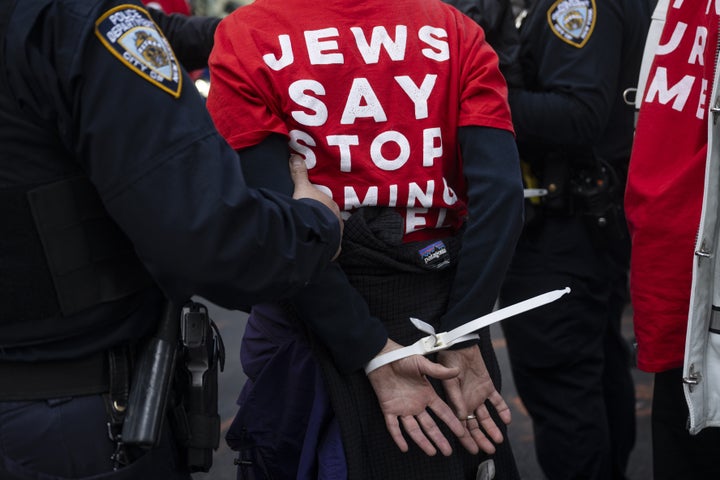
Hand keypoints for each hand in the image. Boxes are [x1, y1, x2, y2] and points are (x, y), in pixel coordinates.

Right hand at [289, 154, 342, 258]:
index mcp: (331, 204)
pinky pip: (329, 247)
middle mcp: (337, 219)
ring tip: (311, 236)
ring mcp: (336, 234)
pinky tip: (315, 248)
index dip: (317, 205)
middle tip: (309, 222)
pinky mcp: (333, 248)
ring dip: (322, 233)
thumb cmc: (309, 207)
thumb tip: (295, 156)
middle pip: (328, 218)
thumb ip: (298, 173)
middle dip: (321, 219)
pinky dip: (323, 247)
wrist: (313, 229)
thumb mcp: (301, 188)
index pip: (325, 204)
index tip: (310, 208)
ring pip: (330, 232)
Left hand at [366, 339, 466, 456]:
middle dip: (439, 439)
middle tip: (448, 452)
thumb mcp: (421, 364)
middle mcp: (416, 405)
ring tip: (432, 452)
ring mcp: (402, 408)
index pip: (443, 412)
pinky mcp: (388, 409)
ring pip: (414, 429)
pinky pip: (393, 426)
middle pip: (430, 426)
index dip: (452, 423)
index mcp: (427, 395)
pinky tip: (404, 447)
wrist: (382, 357)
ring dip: (422, 441)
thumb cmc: (402, 358)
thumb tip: (456, 371)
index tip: (461, 433)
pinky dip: (398, 437)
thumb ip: (438, 371)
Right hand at [437, 345, 510, 454]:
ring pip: (486, 416)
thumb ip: (456, 398)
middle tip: (489, 450)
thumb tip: (462, 417)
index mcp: (455, 402)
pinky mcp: (487, 386)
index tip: (472, 450)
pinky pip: (496, 401)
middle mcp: (467, 401)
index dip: (466, 439)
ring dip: (492, 428)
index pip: (461, 425)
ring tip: (498, 440)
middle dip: (481, 438)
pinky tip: (507, 419)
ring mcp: (477, 395)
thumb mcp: (450, 380)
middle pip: (474, 425)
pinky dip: (502, 410)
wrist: (460, 344)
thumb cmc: (448, 360)